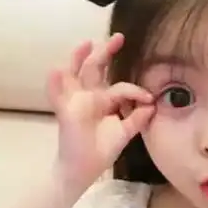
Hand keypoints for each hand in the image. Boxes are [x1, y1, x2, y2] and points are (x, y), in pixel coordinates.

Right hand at [46, 33, 154, 189]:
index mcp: (105, 99)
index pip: (121, 86)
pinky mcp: (65, 111)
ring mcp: (76, 100)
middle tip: (119, 37)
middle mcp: (90, 95)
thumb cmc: (102, 149)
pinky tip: (56, 71)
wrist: (84, 169)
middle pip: (96, 68)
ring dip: (78, 57)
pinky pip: (57, 95)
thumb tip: (153, 105)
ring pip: (75, 73)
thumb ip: (137, 119)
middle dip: (106, 52)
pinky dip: (55, 83)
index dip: (135, 90)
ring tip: (86, 44)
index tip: (149, 99)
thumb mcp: (125, 132)